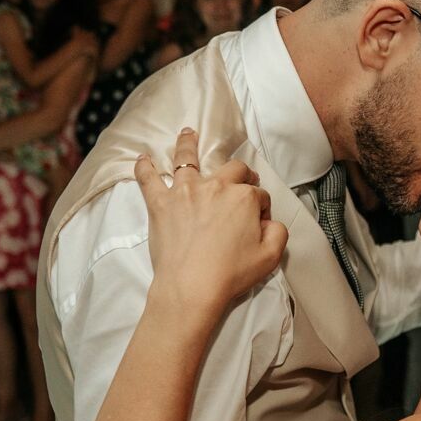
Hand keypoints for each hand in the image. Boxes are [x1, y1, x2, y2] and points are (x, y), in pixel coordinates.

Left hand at [133, 128, 285, 314]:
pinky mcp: (160, 204)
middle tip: (240, 180)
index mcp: (244, 198)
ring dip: (188, 144)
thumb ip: (278, 232)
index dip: (261, 209)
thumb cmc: (231, 274)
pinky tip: (142, 158)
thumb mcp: (271, 257)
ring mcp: (185, 191)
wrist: (192, 286)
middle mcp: (216, 186)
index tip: (258, 224)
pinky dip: (144, 168)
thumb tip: (270, 221)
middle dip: (241, 173)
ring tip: (187, 133)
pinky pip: (148, 179)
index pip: (259, 195)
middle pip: (232, 169)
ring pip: (187, 158)